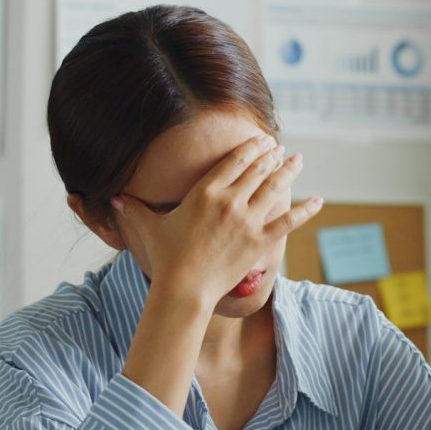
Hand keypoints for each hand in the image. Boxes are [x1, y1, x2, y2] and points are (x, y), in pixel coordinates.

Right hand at [111, 134, 322, 307]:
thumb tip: (111, 199)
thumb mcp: (148, 229)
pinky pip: (288, 222)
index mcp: (205, 192)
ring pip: (274, 188)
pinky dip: (306, 210)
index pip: (234, 161)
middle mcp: (229, 201)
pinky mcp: (260, 242)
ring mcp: (247, 221)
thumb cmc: (165, 258)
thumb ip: (133, 210)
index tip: (262, 140)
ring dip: (289, 171)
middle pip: (257, 170)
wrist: (185, 289)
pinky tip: (319, 200)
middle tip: (281, 148)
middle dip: (271, 156)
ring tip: (298, 160)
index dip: (251, 148)